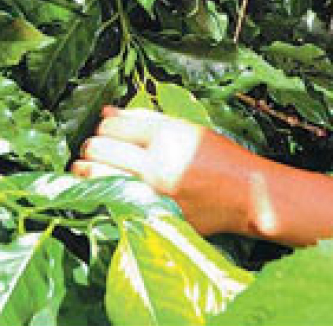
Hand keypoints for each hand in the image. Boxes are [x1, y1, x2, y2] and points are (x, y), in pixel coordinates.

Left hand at [71, 107, 255, 236]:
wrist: (246, 194)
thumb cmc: (220, 156)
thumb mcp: (187, 128)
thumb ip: (146, 119)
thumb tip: (107, 113)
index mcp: (166, 137)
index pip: (113, 126)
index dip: (104, 126)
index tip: (106, 129)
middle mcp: (155, 165)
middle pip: (98, 150)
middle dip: (91, 146)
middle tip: (93, 148)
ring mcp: (150, 195)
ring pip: (96, 178)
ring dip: (86, 170)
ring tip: (87, 167)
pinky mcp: (150, 218)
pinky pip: (110, 203)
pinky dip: (100, 194)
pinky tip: (101, 188)